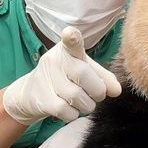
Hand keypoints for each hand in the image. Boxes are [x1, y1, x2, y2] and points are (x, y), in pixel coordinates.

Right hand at [3, 27, 120, 124]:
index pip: (71, 42)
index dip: (72, 37)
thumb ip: (104, 78)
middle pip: (83, 75)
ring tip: (82, 102)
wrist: (30, 94)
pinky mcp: (42, 99)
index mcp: (67, 50)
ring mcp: (46, 79)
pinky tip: (70, 110)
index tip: (70, 32)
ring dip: (87, 105)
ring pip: (76, 96)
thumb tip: (116, 90)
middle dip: (97, 90)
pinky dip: (74, 114)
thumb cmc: (65, 79)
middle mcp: (54, 60)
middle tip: (97, 95)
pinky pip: (67, 111)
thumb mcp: (85, 72)